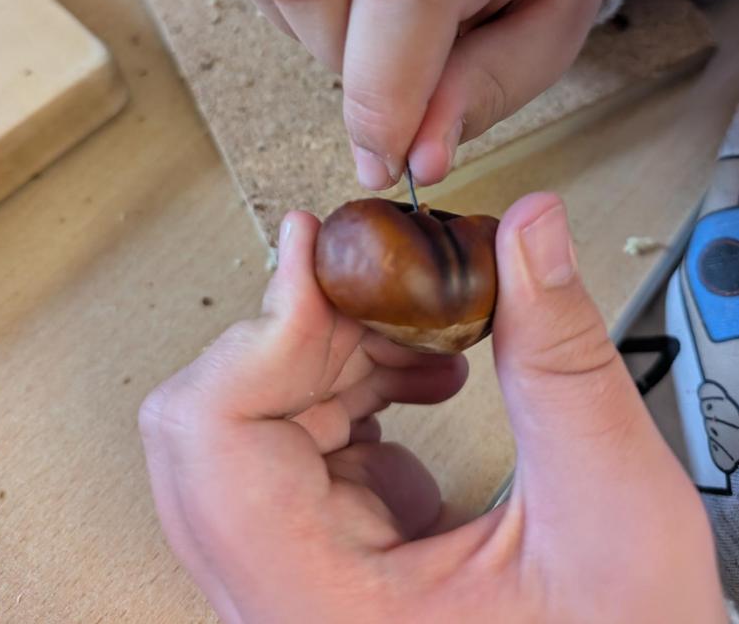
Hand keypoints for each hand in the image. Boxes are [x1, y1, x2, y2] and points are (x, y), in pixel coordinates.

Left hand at [140, 194, 724, 623]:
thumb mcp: (610, 510)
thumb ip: (559, 362)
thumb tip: (526, 234)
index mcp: (323, 606)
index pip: (210, 441)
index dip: (259, 331)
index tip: (314, 252)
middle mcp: (288, 592)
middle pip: (217, 418)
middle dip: (310, 332)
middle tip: (391, 287)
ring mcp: (300, 568)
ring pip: (259, 415)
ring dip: (340, 348)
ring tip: (430, 335)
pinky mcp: (327, 544)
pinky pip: (301, 435)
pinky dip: (358, 380)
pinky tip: (422, 374)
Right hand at [228, 0, 615, 188]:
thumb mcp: (547, 42)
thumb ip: (482, 93)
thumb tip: (415, 161)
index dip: (384, 83)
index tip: (387, 158)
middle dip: (340, 60)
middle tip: (393, 86)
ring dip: (311, 35)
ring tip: (373, 40)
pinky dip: (285, 13)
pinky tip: (342, 11)